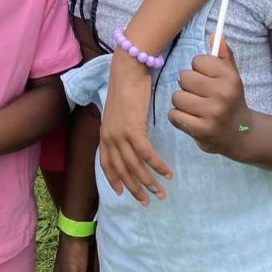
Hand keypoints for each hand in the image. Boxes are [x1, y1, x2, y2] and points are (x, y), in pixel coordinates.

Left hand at [99, 53, 171, 204]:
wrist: (128, 70)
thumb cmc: (127, 87)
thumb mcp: (119, 112)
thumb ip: (121, 128)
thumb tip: (129, 138)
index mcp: (104, 134)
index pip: (107, 164)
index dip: (114, 180)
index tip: (122, 193)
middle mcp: (109, 137)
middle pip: (122, 170)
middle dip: (135, 189)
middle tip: (148, 202)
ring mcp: (120, 134)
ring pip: (135, 166)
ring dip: (149, 182)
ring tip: (161, 193)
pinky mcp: (133, 129)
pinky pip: (147, 154)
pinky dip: (158, 165)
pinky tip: (167, 173)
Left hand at [168, 39, 251, 158]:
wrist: (240, 135)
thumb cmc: (231, 101)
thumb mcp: (232, 77)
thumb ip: (223, 56)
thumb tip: (214, 34)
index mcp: (230, 77)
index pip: (197, 61)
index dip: (198, 70)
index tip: (206, 79)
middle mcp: (223, 94)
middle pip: (184, 77)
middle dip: (187, 86)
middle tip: (199, 95)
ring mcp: (212, 113)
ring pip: (177, 96)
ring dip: (181, 103)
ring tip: (194, 108)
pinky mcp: (202, 130)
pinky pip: (174, 115)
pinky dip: (178, 117)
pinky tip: (190, 119)